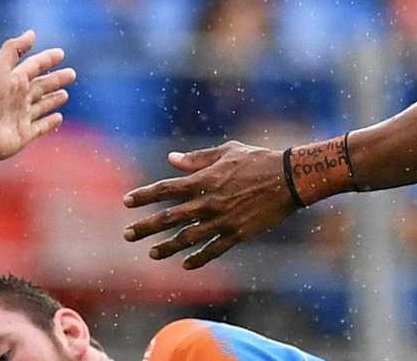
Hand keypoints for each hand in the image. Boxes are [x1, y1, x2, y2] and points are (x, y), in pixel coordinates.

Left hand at [0, 30, 75, 160]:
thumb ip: (13, 49)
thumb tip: (32, 33)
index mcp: (14, 80)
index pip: (34, 66)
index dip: (47, 59)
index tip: (60, 53)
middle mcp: (19, 97)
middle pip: (41, 86)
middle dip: (56, 80)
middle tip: (71, 74)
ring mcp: (21, 116)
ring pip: (42, 106)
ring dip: (53, 100)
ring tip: (65, 95)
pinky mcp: (23, 134)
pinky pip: (40, 127)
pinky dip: (50, 122)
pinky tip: (58, 117)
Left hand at [123, 141, 297, 269]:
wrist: (289, 179)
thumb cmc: (257, 160)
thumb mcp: (225, 152)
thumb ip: (197, 159)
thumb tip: (172, 159)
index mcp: (204, 180)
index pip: (165, 189)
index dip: (144, 196)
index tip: (127, 202)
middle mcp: (208, 202)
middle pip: (170, 217)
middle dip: (146, 226)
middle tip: (128, 235)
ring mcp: (222, 220)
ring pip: (188, 238)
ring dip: (167, 246)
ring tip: (151, 253)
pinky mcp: (238, 234)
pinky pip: (213, 250)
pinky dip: (198, 258)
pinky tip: (185, 264)